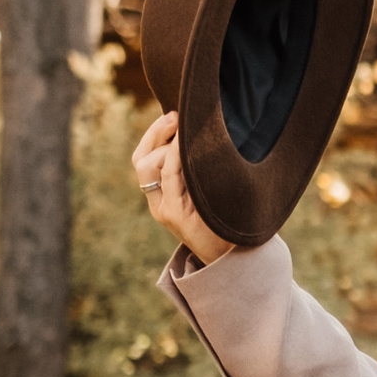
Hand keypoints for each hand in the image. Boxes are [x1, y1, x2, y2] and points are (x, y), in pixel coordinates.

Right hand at [131, 109, 236, 267]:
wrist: (236, 260)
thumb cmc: (230, 224)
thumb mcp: (211, 193)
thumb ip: (201, 173)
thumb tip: (207, 137)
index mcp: (163, 198)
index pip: (143, 160)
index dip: (154, 135)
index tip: (172, 117)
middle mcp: (159, 204)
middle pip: (140, 160)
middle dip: (155, 133)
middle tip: (175, 116)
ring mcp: (165, 210)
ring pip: (150, 165)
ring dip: (167, 143)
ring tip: (186, 132)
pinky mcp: (176, 215)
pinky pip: (170, 176)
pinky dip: (177, 155)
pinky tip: (189, 144)